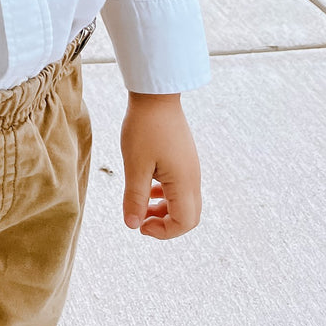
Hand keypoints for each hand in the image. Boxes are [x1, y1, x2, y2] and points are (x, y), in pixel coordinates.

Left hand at [119, 92, 201, 238]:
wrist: (156, 94)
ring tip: (142, 203)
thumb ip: (135, 197)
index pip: (184, 223)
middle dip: (166, 224)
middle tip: (142, 219)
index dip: (163, 232)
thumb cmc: (145, 127)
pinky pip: (181, 186)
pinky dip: (166, 194)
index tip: (140, 224)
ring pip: (185, 201)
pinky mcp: (185, 158)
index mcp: (184, 182)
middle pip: (189, 216)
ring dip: (165, 209)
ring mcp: (191, 167)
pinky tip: (148, 186)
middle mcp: (193, 178)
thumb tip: (132, 224)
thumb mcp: (135, 165)